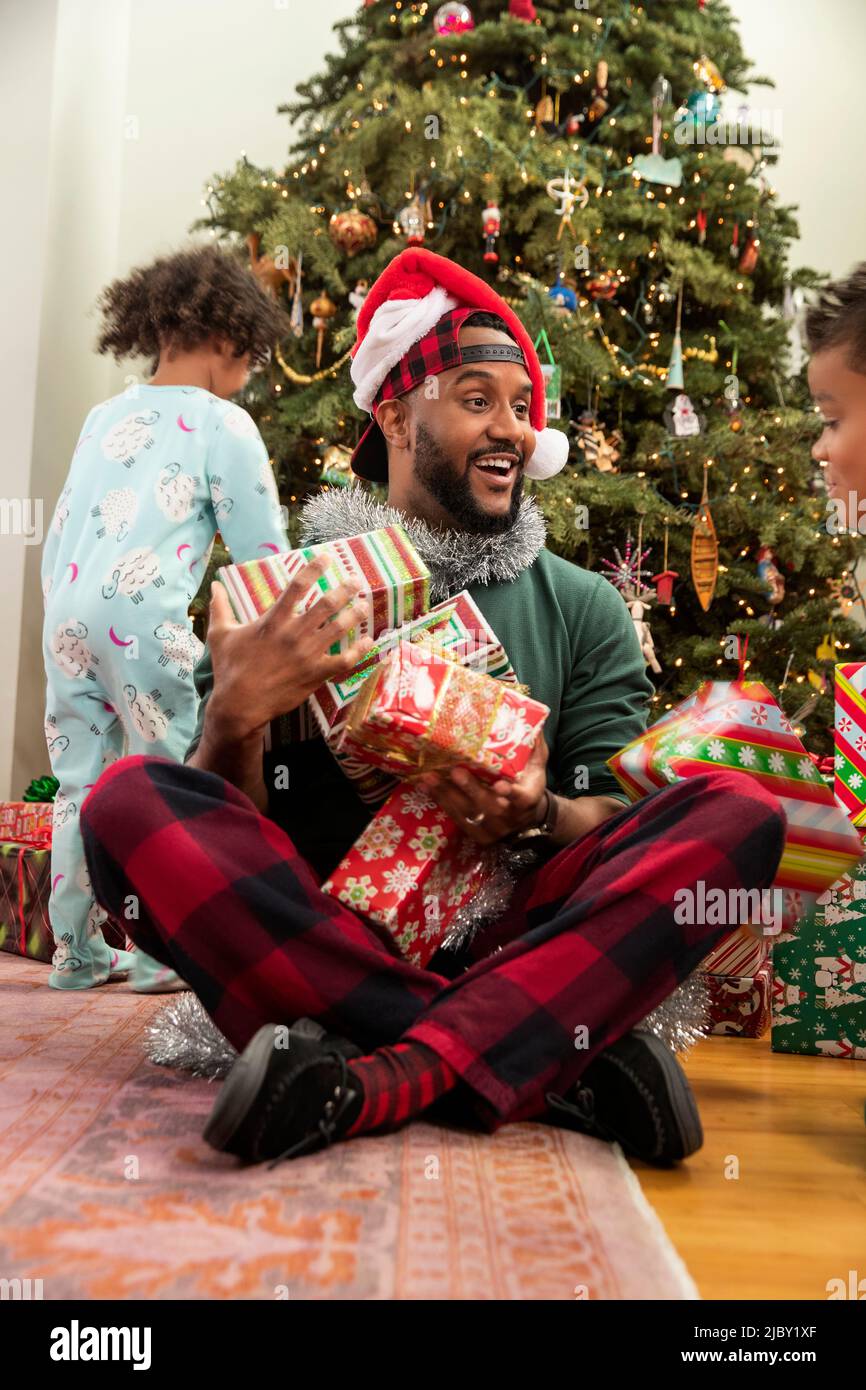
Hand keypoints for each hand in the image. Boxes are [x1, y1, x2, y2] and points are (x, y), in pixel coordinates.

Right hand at [206, 554, 376, 740]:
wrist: (240, 705)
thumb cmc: (230, 669)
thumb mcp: (220, 635)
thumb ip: (219, 607)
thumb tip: (213, 585)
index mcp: (273, 620)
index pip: (298, 586)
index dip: (314, 568)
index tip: (327, 557)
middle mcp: (294, 633)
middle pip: (327, 604)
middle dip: (345, 589)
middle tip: (356, 581)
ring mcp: (307, 654)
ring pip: (339, 628)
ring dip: (355, 614)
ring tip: (364, 605)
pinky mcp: (316, 674)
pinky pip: (344, 660)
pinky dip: (359, 650)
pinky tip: (368, 641)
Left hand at [412, 730, 549, 844]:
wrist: (525, 820)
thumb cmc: (528, 786)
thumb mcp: (536, 768)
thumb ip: (534, 748)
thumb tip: (530, 720)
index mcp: (527, 800)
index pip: (521, 798)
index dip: (511, 793)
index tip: (500, 786)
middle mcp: (509, 817)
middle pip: (489, 806)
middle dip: (470, 789)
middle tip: (455, 771)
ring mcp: (491, 829)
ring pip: (468, 813)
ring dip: (446, 794)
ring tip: (429, 777)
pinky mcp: (476, 835)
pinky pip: (456, 818)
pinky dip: (440, 801)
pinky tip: (425, 787)